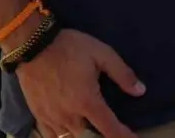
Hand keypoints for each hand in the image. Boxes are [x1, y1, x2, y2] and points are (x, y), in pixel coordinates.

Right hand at [14, 28, 144, 137]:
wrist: (33, 45)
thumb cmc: (71, 48)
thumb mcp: (102, 54)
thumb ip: (122, 74)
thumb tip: (140, 91)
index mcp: (87, 101)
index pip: (109, 128)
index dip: (123, 136)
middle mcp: (69, 116)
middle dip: (102, 137)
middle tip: (111, 131)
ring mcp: (51, 118)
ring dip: (84, 137)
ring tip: (93, 132)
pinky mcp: (38, 116)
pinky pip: (52, 136)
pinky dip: (63, 137)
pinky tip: (70, 134)